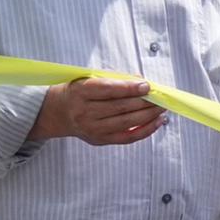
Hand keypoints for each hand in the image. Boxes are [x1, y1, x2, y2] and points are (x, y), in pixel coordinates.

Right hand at [32, 77, 164, 147]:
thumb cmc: (77, 91)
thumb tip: (141, 81)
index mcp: (80, 92)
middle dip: (145, 102)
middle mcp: (85, 112)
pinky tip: (157, 122)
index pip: (108, 90)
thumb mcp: (88, 78)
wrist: (57, 112)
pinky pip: (127, 137)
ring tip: (162, 108)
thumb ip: (114, 79)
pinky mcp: (100, 140)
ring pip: (126, 122)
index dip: (130, 88)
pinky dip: (145, 130)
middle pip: (121, 107)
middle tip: (161, 96)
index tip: (147, 85)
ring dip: (148, 115)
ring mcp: (93, 129)